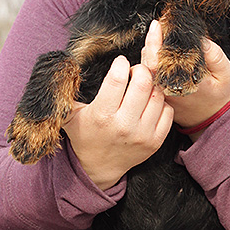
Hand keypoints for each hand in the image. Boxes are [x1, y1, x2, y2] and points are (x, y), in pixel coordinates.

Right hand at [62, 55, 173, 189]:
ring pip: (158, 96)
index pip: (118, 78)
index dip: (121, 64)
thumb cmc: (85, 135)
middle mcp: (124, 125)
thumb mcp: (70, 115)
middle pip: (143, 83)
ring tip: (143, 87)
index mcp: (102, 115)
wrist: (99, 167)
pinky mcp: (155, 142)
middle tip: (135, 71)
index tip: (120, 62)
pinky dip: (162, 103)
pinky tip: (151, 103)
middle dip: (140, 70)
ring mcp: (142, 135)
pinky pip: (168, 112)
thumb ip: (65, 94)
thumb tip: (61, 69)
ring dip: (152, 86)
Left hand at [141, 20, 229, 133]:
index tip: (158, 25)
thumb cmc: (218, 95)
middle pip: (148, 61)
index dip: (155, 40)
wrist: (212, 117)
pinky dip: (150, 60)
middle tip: (157, 26)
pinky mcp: (158, 94)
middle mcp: (168, 89)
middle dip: (151, 40)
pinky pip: (149, 74)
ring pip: (146, 67)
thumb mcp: (225, 73)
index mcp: (183, 83)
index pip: (159, 60)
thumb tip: (202, 40)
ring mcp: (161, 93)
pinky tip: (157, 52)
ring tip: (158, 35)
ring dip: (149, 50)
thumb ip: (215, 55)